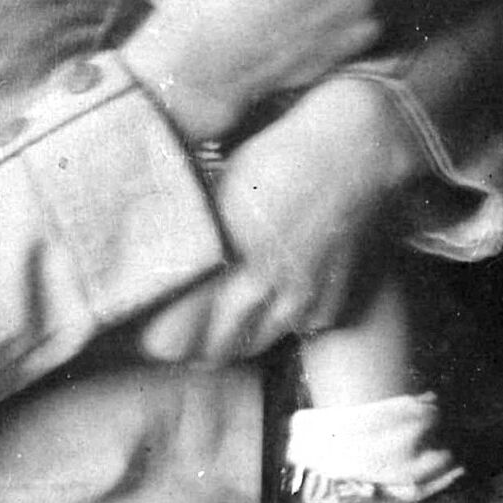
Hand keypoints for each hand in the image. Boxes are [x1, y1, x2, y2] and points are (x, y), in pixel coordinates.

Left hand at [134, 75, 416, 361]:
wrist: (355, 149)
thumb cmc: (279, 153)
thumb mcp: (220, 185)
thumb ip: (190, 230)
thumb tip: (148, 252)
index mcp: (225, 257)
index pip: (170, 337)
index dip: (154, 333)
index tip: (146, 317)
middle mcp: (261, 289)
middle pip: (210, 353)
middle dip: (191, 342)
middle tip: (180, 318)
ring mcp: (299, 302)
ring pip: (251, 345)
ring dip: (234, 335)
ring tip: (224, 309)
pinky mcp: (329, 304)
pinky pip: (295, 330)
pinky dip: (281, 319)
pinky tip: (276, 290)